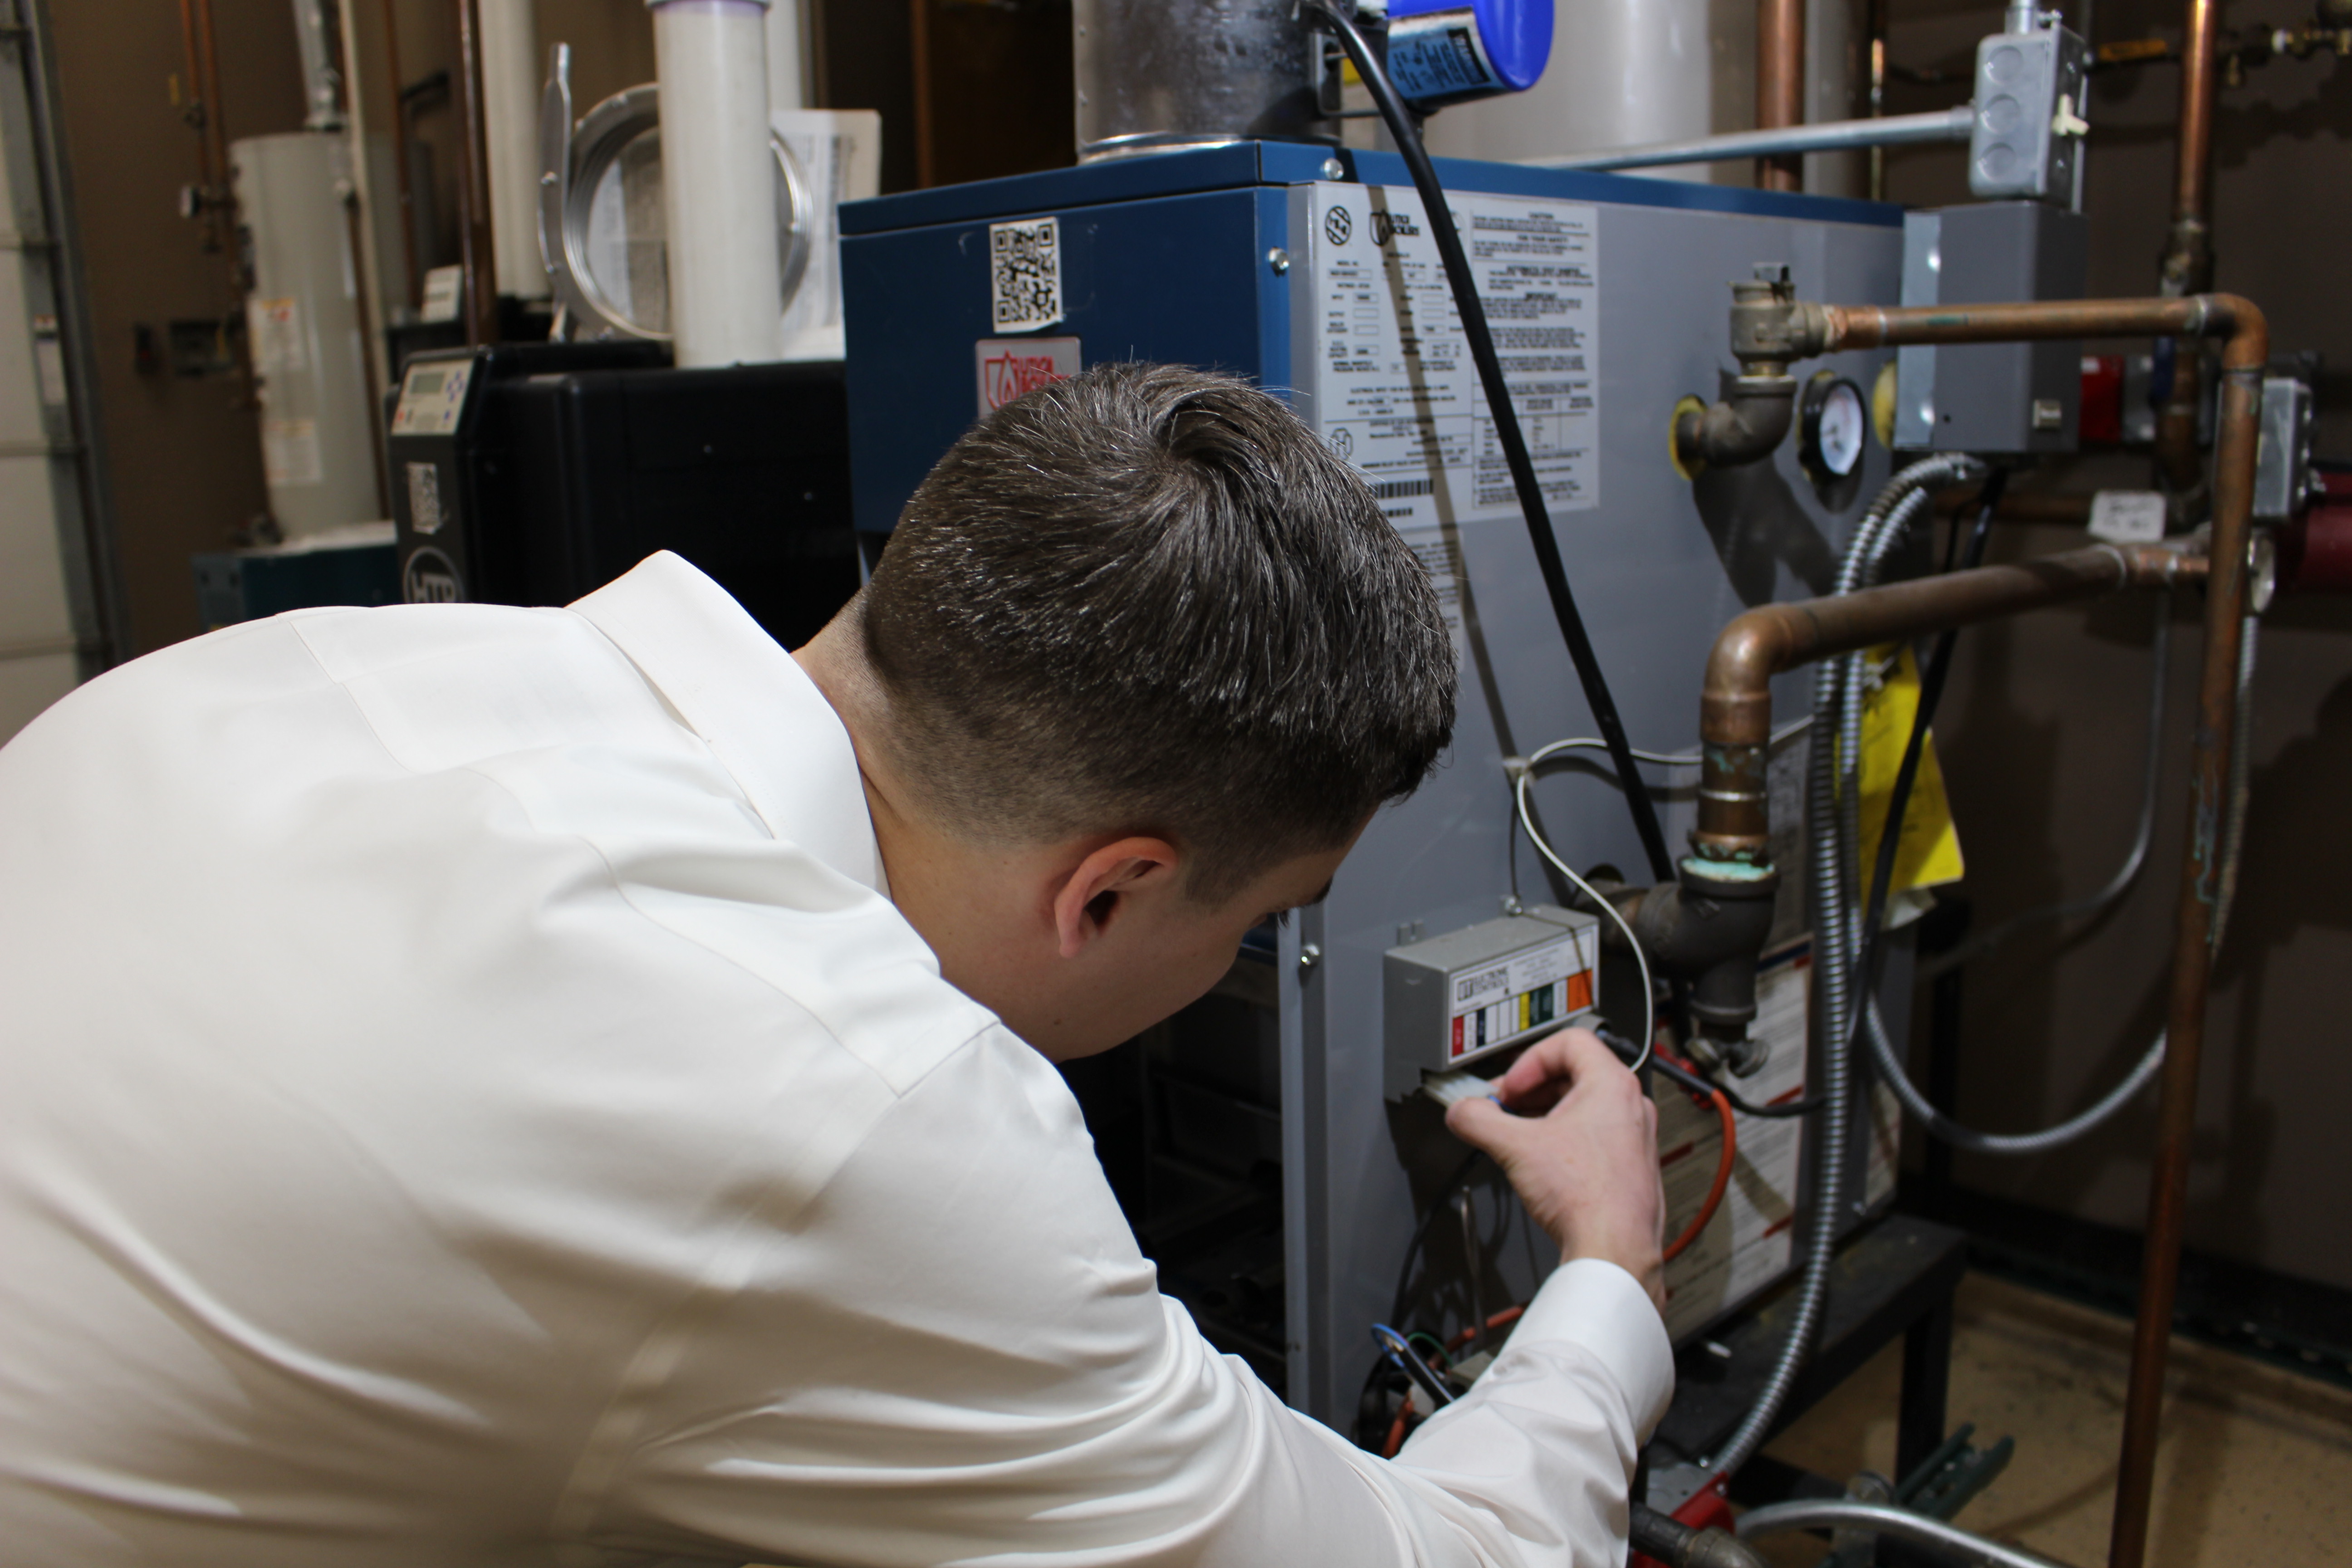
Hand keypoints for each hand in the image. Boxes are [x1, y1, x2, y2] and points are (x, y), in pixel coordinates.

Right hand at [1444, 1028, 1666, 1310]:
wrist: (1614, 1251)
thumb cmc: (1587, 1197)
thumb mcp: (1515, 1147)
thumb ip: (1478, 1119)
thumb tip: (1461, 1113)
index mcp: (1613, 1085)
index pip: (1568, 1042)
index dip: (1528, 1061)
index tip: (1508, 1088)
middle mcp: (1631, 1106)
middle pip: (1573, 1075)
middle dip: (1529, 1091)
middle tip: (1502, 1110)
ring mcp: (1635, 1138)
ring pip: (1582, 1108)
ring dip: (1543, 1116)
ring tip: (1516, 1139)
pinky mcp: (1630, 1167)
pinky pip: (1593, 1137)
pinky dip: (1563, 1141)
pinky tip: (1541, 1165)